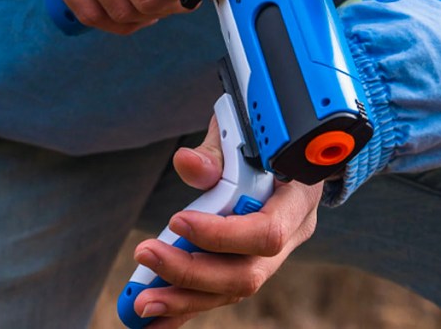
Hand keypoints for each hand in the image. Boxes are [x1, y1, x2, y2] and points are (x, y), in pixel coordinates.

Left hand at [132, 116, 323, 326]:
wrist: (284, 148)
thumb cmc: (263, 137)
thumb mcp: (243, 131)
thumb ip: (216, 150)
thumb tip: (186, 164)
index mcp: (298, 198)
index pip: (268, 231)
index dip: (223, 234)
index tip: (177, 220)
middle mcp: (291, 234)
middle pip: (248, 273)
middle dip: (192, 271)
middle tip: (146, 255)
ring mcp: (271, 256)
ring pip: (232, 290)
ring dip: (183, 298)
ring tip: (142, 300)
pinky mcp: (248, 265)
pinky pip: (218, 294)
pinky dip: (184, 309)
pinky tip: (154, 322)